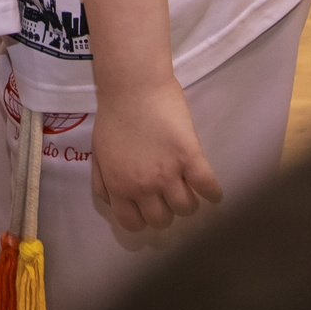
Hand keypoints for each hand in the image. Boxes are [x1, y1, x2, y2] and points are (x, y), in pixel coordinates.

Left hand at [90, 81, 224, 233]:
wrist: (133, 85)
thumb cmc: (113, 114)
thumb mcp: (98, 153)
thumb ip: (102, 181)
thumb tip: (113, 203)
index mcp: (119, 186)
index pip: (133, 223)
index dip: (143, 219)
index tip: (151, 207)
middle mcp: (143, 186)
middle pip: (162, 220)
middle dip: (167, 211)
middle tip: (170, 195)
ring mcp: (168, 173)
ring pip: (186, 208)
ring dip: (190, 202)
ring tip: (190, 188)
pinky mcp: (190, 157)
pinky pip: (207, 187)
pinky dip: (213, 193)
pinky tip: (212, 191)